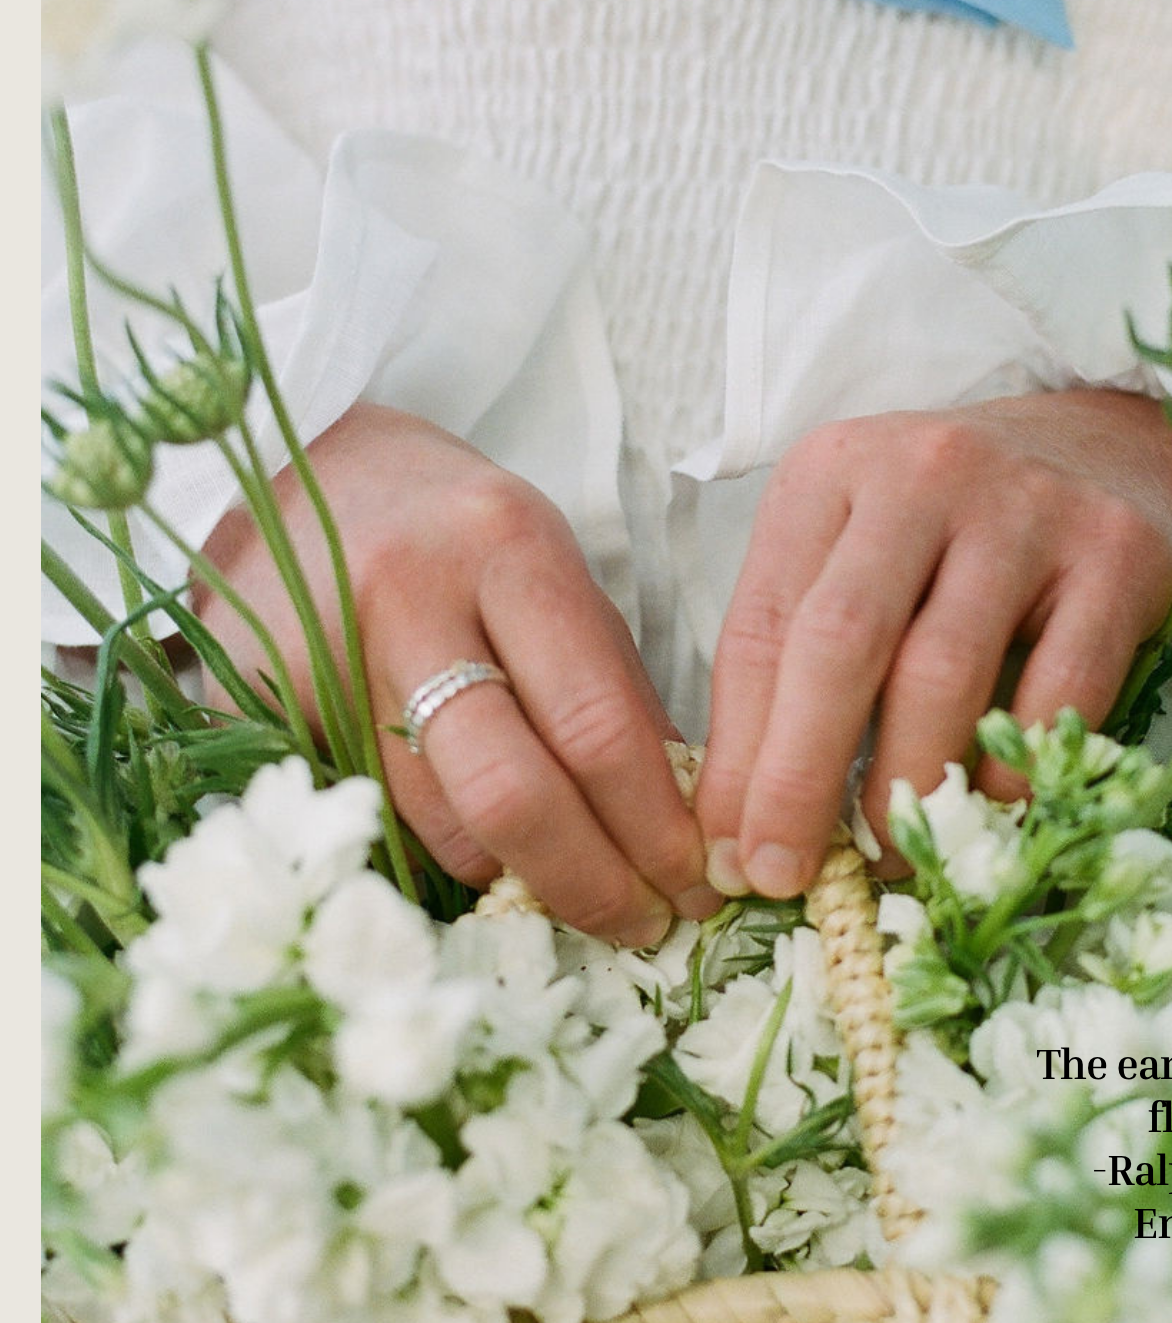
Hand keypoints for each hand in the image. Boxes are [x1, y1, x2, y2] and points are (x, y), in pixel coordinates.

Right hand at [197, 403, 718, 943]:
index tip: (693, 881)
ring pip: (433, 823)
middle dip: (590, 882)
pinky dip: (430, 850)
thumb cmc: (456, 526)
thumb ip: (608, 682)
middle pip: (509, 790)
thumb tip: (675, 818)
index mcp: (508, 548)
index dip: (652, 824)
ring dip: (515, 880)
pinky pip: (369, 816)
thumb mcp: (549, 565)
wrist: (311, 466)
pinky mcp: (259, 703)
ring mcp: (323, 653)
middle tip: (644, 925)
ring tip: (569, 894)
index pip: (594, 719)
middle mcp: (410, 597)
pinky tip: (476, 854)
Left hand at [694, 388, 1171, 897]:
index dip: (738, 751)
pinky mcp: (1117, 554)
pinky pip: (1058, 689)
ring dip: (906, 787)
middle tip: (785, 876)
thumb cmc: (947, 523)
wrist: (1099, 443)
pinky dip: (1015, 767)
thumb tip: (743, 831)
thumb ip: (794, 661)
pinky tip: (989, 806)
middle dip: (802, 777)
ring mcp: (1026, 506)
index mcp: (830, 471)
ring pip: (944, 671)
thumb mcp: (850, 551)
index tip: (730, 850)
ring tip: (888, 856)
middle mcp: (922, 473)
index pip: (761, 625)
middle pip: (841, 643)